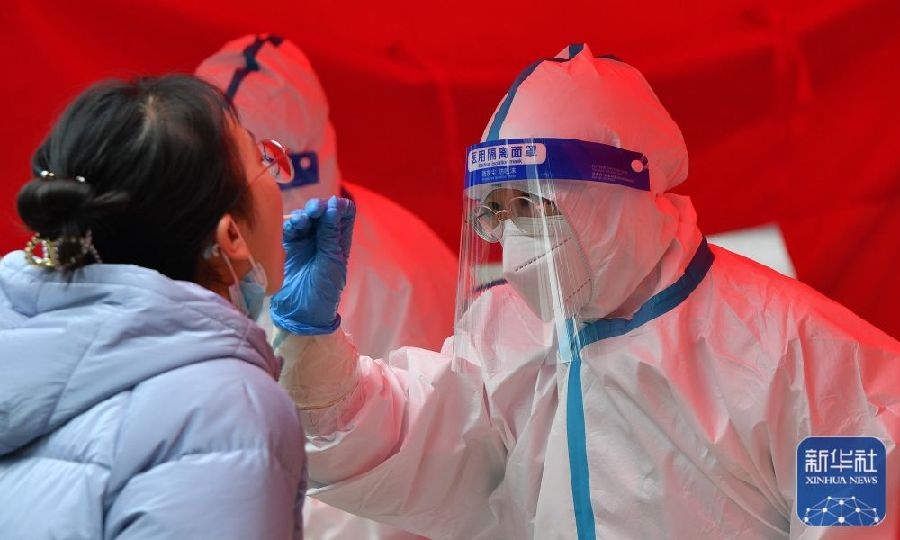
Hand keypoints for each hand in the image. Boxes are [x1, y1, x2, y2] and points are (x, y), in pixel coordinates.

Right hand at [270, 196, 354, 334]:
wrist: (301, 313)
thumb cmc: (323, 290)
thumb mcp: (330, 261)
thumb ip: (330, 234)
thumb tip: (333, 204)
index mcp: (339, 242)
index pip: (343, 214)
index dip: (340, 206)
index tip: (335, 206)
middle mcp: (323, 238)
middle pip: (323, 212)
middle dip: (320, 207)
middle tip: (316, 209)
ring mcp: (305, 241)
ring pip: (306, 218)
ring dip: (306, 214)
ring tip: (305, 219)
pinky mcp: (288, 246)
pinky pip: (290, 229)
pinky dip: (293, 223)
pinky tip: (296, 224)